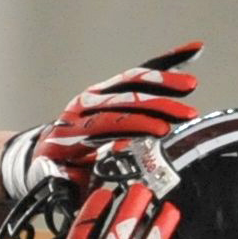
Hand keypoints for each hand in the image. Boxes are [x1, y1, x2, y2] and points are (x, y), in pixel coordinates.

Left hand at [3, 46, 201, 197]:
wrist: (44, 154)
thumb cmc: (57, 176)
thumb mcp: (56, 186)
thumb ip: (63, 186)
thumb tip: (65, 188)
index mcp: (71, 132)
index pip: (107, 124)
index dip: (135, 126)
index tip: (162, 132)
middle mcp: (83, 106)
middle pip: (123, 99)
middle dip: (157, 105)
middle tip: (187, 114)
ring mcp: (96, 94)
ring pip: (132, 81)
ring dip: (164, 81)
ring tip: (191, 86)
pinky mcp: (110, 89)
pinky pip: (139, 74)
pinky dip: (166, 62)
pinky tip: (194, 49)